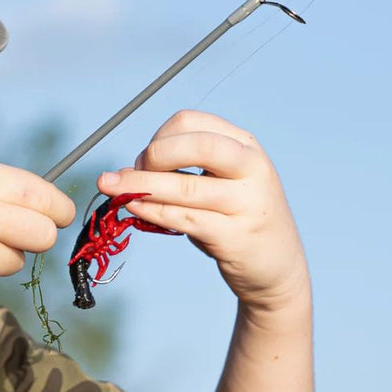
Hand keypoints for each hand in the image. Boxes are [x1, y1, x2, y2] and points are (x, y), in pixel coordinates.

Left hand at [96, 110, 308, 312]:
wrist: (277, 267)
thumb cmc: (236, 220)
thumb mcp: (220, 183)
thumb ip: (181, 171)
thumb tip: (123, 173)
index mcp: (244, 146)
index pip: (191, 123)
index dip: (158, 137)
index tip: (145, 160)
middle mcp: (251, 168)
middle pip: (196, 145)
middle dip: (154, 156)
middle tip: (130, 175)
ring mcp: (247, 202)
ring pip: (184, 187)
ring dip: (140, 187)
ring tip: (114, 191)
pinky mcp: (235, 236)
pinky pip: (184, 218)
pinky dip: (152, 212)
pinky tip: (134, 209)